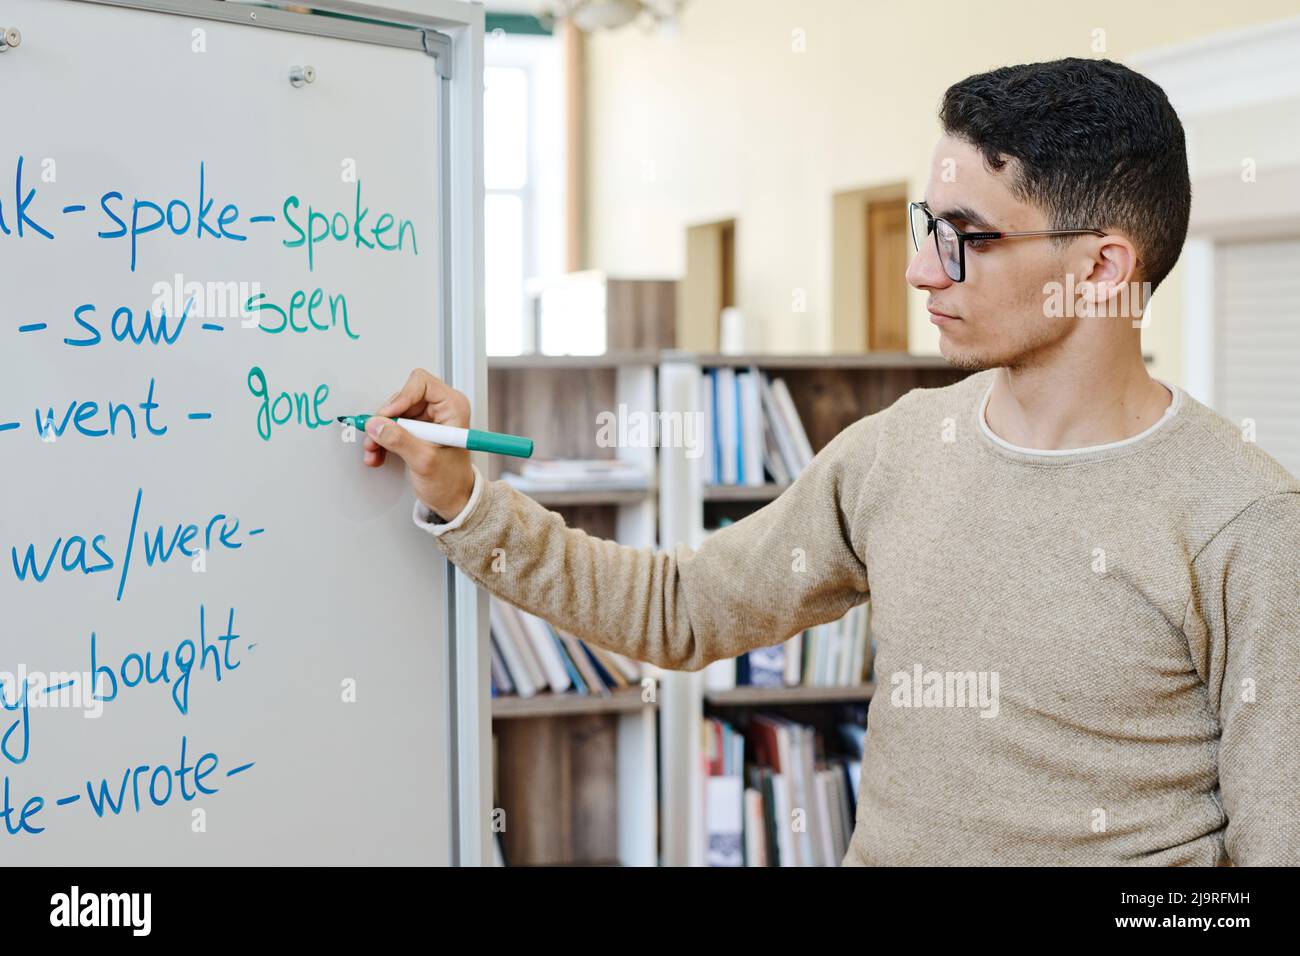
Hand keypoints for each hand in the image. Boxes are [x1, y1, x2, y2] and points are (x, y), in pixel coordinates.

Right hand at [363, 369, 475, 519]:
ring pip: (393, 413)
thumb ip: (400, 441)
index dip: (401, 397)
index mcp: (453, 407)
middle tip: (375, 437)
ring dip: (380, 433)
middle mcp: (440, 408)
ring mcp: (427, 419)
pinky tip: (377, 454)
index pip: (421, 383)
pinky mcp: (416, 430)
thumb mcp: (424, 461)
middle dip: (385, 420)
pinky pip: (392, 426)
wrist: (453, 499)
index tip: (387, 417)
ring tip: (374, 451)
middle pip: (402, 398)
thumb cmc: (452, 481)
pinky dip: (382, 439)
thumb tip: (377, 425)